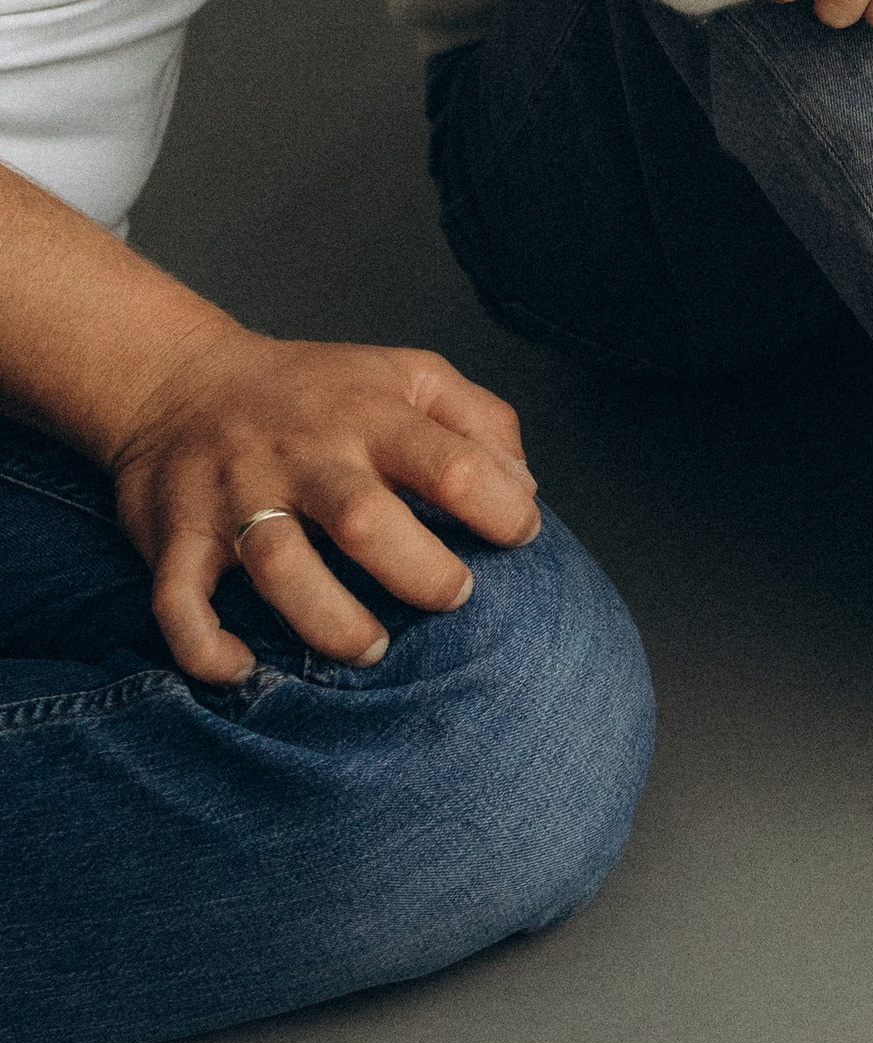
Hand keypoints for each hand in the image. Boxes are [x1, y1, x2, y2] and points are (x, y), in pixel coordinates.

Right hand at [109, 322, 542, 683]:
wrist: (180, 380)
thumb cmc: (318, 391)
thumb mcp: (410, 374)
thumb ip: (480, 421)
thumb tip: (525, 491)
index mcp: (370, 415)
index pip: (450, 463)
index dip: (500, 510)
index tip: (520, 538)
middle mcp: (304, 455)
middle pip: (366, 519)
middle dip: (421, 573)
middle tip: (452, 597)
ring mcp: (236, 496)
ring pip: (280, 565)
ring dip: (331, 621)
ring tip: (371, 648)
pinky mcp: (177, 536)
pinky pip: (179, 602)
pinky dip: (206, 647)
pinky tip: (242, 668)